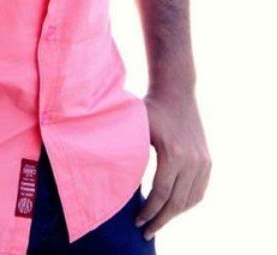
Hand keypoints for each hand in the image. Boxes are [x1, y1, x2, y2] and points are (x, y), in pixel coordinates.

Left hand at [135, 89, 211, 240]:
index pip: (161, 193)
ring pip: (190, 200)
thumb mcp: (136, 128)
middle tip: (146, 232)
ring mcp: (203, 161)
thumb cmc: (150, 109)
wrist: (176, 91)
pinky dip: (187, 204)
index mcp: (174, 154)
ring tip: (158, 221)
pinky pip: (199, 191)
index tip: (136, 221)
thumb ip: (130, 154)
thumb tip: (115, 183)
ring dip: (174, 214)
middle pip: (177, 202)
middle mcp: (192, 160)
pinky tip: (173, 208)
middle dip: (160, 220)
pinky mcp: (207, 161)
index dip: (149, 211)